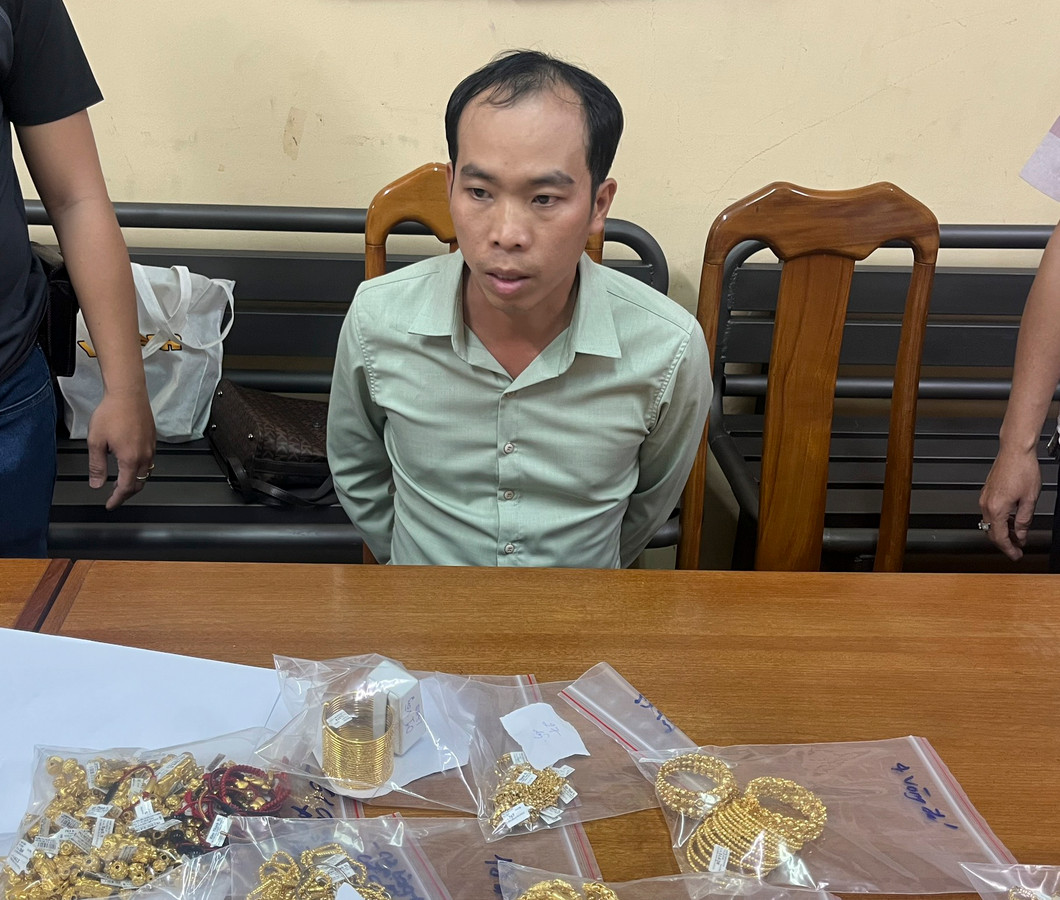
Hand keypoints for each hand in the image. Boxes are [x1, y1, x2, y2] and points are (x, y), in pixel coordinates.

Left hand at [85, 388, 155, 509]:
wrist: (128, 394)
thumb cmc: (112, 413)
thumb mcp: (96, 441)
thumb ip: (97, 466)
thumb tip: (96, 484)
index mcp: (130, 459)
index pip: (126, 488)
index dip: (117, 499)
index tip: (110, 504)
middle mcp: (144, 456)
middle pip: (139, 483)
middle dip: (127, 493)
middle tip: (114, 496)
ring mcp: (151, 448)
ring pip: (146, 473)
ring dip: (134, 481)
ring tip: (121, 482)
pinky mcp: (152, 440)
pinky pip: (149, 461)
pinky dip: (139, 469)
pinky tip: (130, 464)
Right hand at [978, 447, 1042, 560]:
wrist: (1014, 451)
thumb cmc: (1022, 469)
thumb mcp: (1030, 499)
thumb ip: (1024, 520)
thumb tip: (1022, 534)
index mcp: (997, 508)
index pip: (1000, 537)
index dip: (1009, 549)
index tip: (1016, 555)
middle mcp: (986, 504)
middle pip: (991, 532)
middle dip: (1005, 543)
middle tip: (1017, 549)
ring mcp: (984, 498)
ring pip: (989, 523)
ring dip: (1002, 532)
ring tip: (1017, 535)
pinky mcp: (986, 492)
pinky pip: (989, 513)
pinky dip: (999, 521)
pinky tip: (1010, 520)